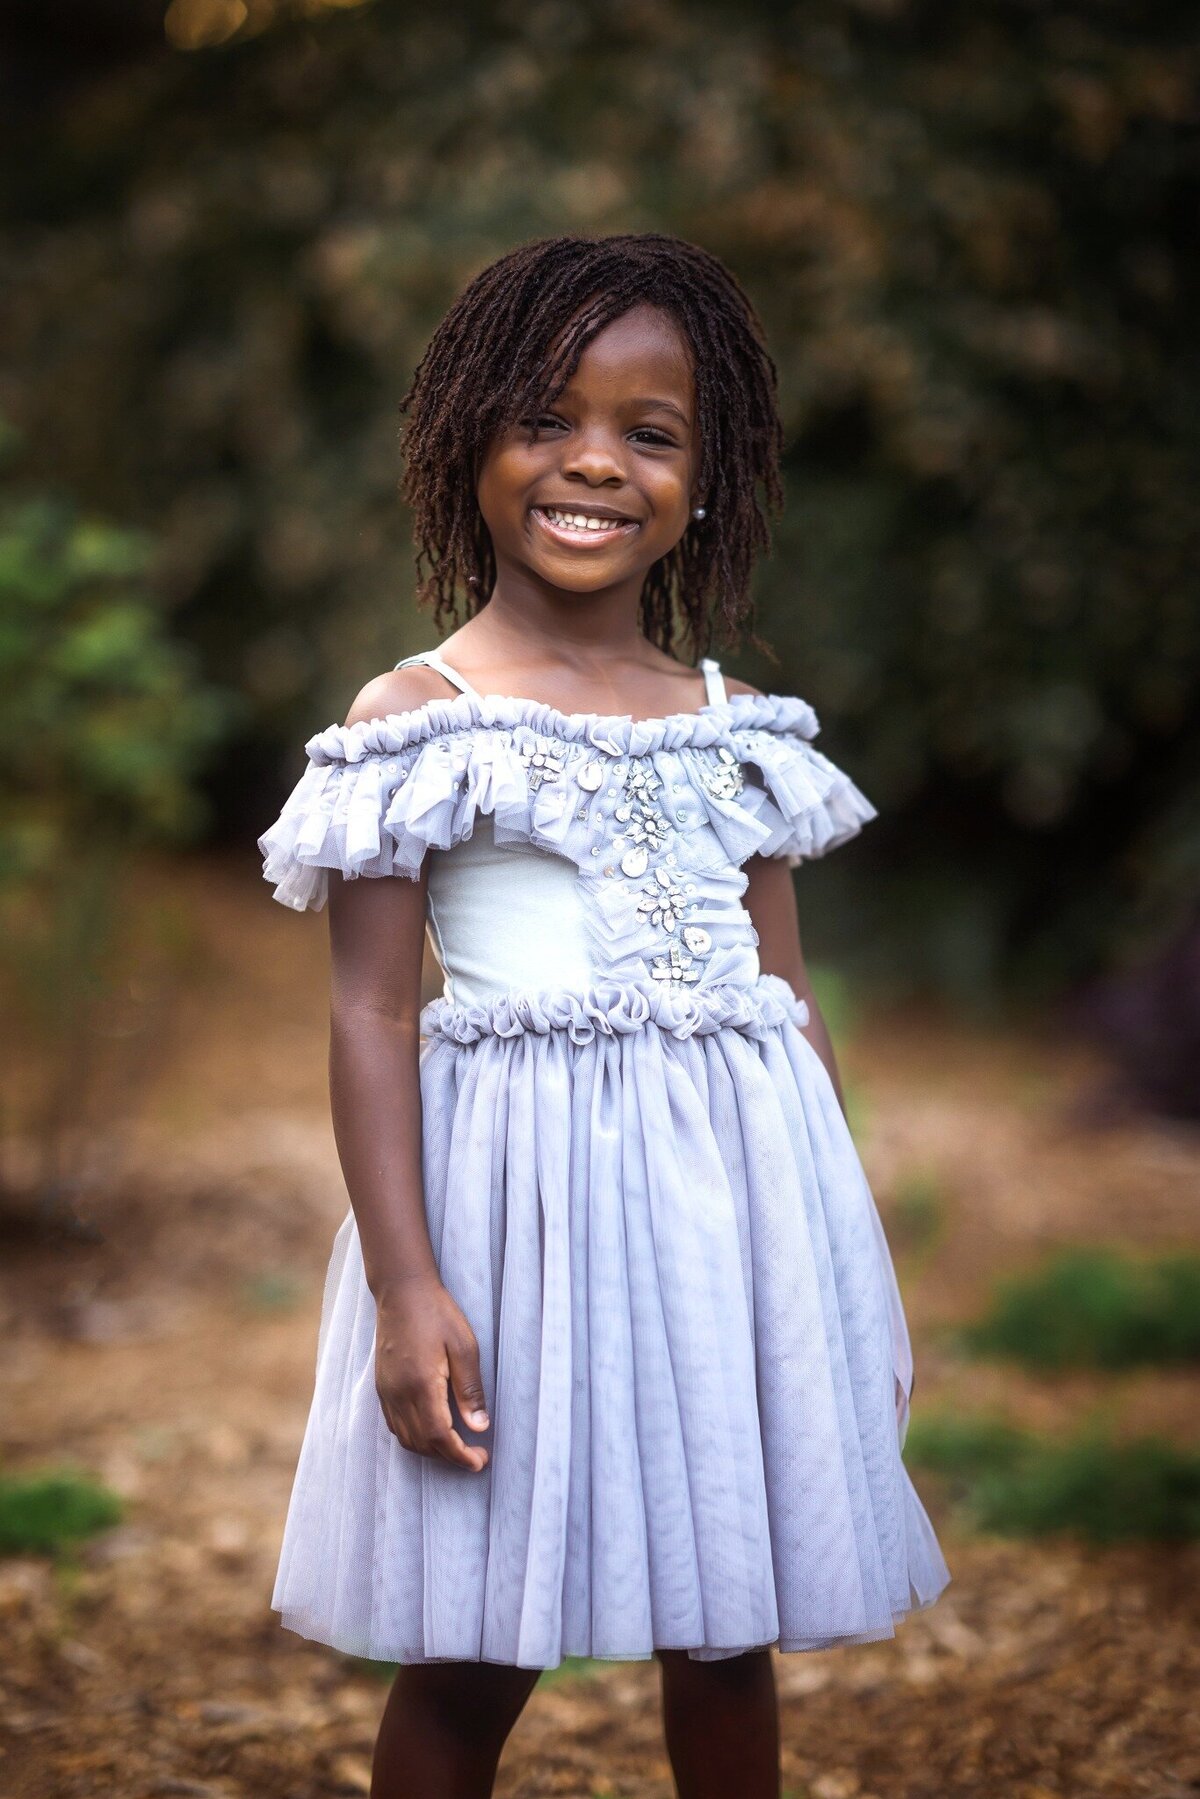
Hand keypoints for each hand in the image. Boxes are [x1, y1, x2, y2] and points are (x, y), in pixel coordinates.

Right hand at [373, 1271, 489, 1471]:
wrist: (402, 1291)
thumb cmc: (437, 1313)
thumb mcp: (464, 1347)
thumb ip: (470, 1389)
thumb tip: (479, 1426)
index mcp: (421, 1385)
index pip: (439, 1437)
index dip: (460, 1455)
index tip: (480, 1461)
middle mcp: (398, 1394)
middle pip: (421, 1444)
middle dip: (449, 1457)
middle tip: (475, 1457)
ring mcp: (386, 1391)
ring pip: (406, 1438)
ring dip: (431, 1450)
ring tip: (456, 1448)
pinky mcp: (381, 1386)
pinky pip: (394, 1425)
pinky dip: (414, 1438)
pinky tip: (431, 1431)